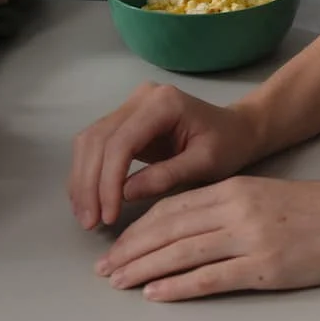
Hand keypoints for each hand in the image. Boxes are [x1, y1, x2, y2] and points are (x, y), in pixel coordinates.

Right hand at [68, 83, 261, 228]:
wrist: (236, 130)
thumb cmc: (228, 145)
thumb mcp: (205, 164)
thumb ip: (167, 176)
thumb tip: (124, 194)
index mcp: (163, 103)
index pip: (121, 142)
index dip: (108, 181)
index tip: (108, 216)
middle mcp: (141, 98)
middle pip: (98, 139)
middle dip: (89, 184)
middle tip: (91, 222)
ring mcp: (130, 106)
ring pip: (90, 141)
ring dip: (83, 180)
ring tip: (87, 217)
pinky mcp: (125, 121)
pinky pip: (96, 146)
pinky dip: (88, 174)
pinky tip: (89, 201)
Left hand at [97, 178, 319, 300]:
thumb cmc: (316, 209)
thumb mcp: (264, 194)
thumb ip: (226, 205)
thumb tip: (182, 227)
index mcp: (235, 187)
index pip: (172, 206)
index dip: (138, 226)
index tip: (115, 243)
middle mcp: (237, 209)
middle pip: (169, 229)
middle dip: (130, 249)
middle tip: (104, 268)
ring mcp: (251, 238)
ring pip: (182, 252)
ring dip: (144, 268)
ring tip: (119, 282)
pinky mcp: (265, 267)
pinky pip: (211, 278)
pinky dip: (178, 287)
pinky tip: (156, 293)